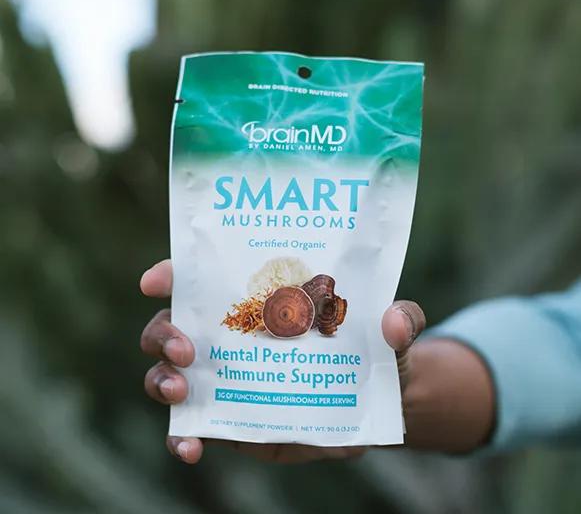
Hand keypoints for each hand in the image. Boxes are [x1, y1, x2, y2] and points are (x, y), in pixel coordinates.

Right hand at [140, 259, 428, 463]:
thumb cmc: (379, 347)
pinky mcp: (233, 419)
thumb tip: (392, 323)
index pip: (207, 273)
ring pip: (170, 372)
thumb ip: (402, 317)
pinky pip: (191, 428)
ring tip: (180, 390)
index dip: (176, 271)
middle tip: (185, 345)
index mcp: (263, 296)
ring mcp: (229, 377)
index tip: (157, 279)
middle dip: (165, 330)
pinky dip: (181, 438)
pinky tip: (191, 448)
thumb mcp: (395, 327)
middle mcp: (235, 332)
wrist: (381, 400)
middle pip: (175, 321)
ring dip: (162, 379)